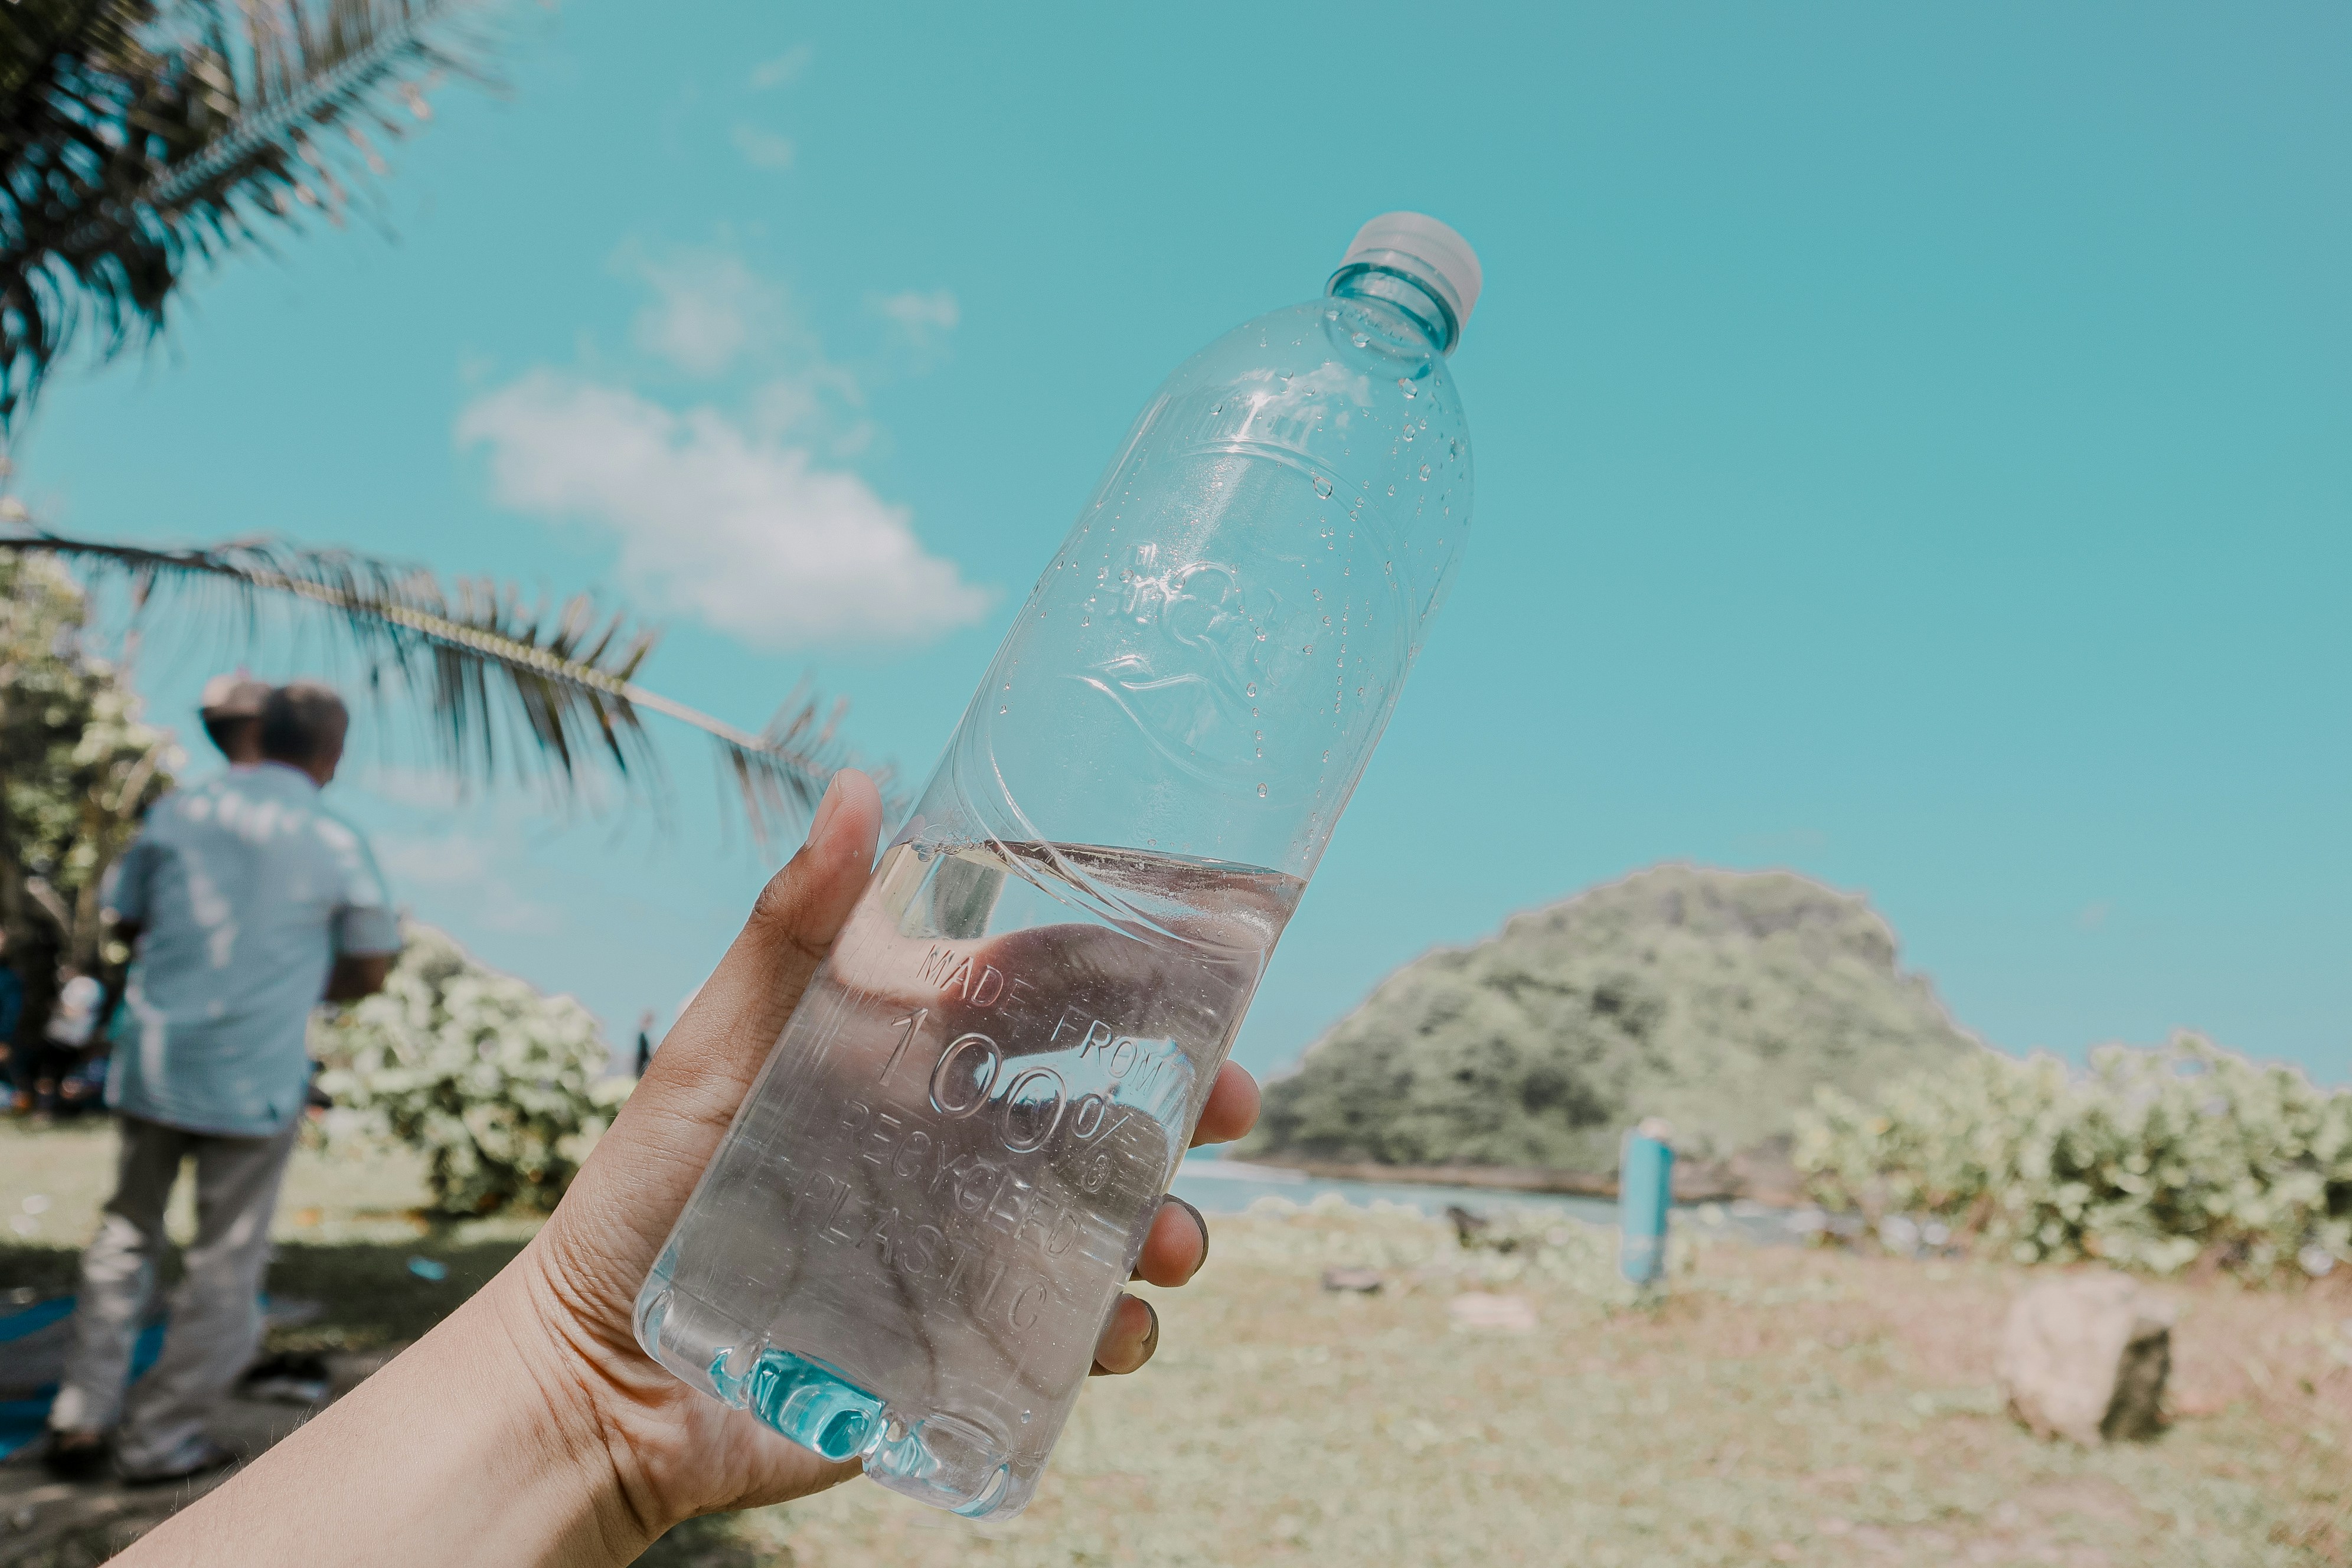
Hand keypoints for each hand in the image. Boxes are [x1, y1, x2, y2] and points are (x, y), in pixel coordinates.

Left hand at [497, 770, 1260, 1539]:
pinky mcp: (963, 1343)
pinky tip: (1121, 1333)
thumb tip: (854, 787)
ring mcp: (969, 1244)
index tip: (1214, 951)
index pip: (1047, 993)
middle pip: (1108, 1103)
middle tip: (1237, 1101)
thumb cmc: (644, 1194)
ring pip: (1110, 1219)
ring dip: (1168, 1221)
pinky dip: (1117, 1331)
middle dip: (1192, 1099)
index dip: (1135, 971)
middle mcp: (956, 1143)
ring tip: (1172, 1245)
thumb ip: (789, 932)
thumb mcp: (716, 1049)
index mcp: (913, 1054)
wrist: (601, 1377)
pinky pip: (1070, 1333)